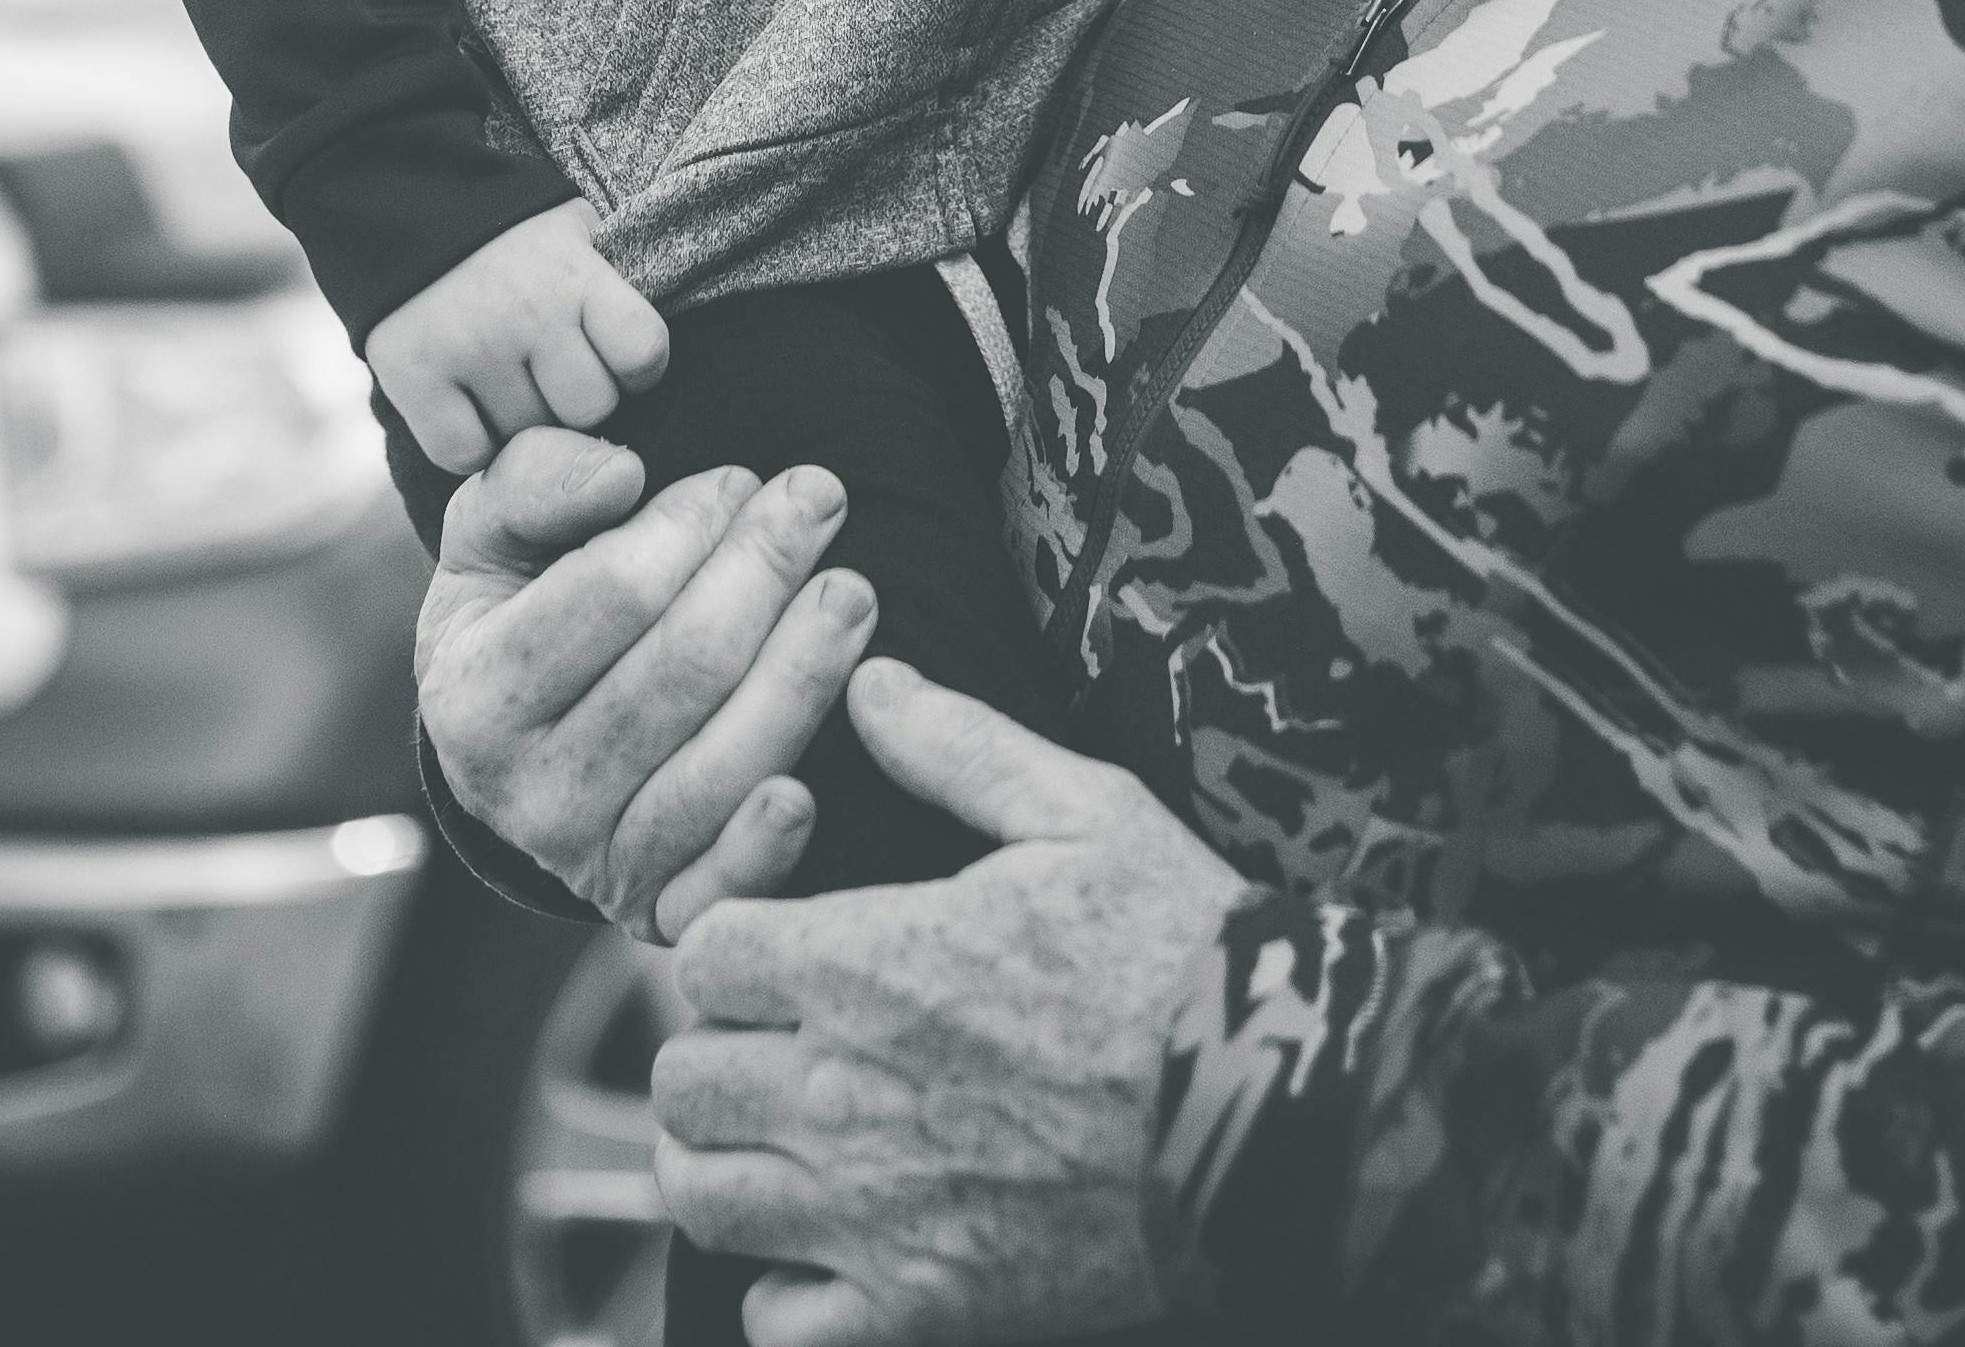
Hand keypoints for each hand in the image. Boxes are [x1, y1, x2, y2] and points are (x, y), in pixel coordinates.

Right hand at [365, 203, 671, 474]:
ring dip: (522, 423)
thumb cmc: (514, 241)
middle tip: (549, 374)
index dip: (636, 370)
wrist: (407, 212)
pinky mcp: (414, 376)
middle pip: (589, 409)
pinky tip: (467, 407)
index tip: (614, 361)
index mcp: (576, 273)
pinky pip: (465, 454)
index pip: (644, 355)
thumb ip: (612, 294)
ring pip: (528, 438)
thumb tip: (645, 373)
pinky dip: (468, 443)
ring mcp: (469, 345)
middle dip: (575, 400)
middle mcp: (527, 310)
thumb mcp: (577, 237)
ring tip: (506, 381)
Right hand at [417, 430, 882, 939]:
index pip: (612, 593)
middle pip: (683, 671)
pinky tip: (812, 786)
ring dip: (804, 671)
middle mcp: (528, 795)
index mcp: (474, 698)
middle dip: (765, 571)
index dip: (691, 523)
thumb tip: (619, 475)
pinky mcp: (658, 912)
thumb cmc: (520, 613)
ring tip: (853, 591)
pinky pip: (722, 886)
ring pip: (720, 766)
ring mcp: (594, 862)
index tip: (738, 479)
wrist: (521, 746)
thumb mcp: (493, 535)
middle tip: (821, 498)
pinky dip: (769, 843)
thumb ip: (536, 482)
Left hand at [652, 658, 1242, 1344]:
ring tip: (786, 1146)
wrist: (1280, 1108)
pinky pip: (778, 1323)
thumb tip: (868, 683)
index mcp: (863, 962)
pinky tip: (829, 1251)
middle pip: (685, 1079)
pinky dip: (785, 1292)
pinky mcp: (918, 1307)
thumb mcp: (1085, 810)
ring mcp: (871, 1211)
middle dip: (721, 1054)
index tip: (785, 955)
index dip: (736, 947)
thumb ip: (960, 747)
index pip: (704, 955)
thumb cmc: (1184, 948)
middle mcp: (839, 1090)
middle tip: (786, 1049)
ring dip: (729, 1165)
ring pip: (705, 1196)